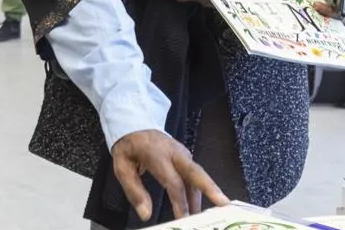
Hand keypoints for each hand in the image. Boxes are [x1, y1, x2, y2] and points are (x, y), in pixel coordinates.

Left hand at [111, 129, 228, 220]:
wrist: (134, 125)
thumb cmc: (128, 148)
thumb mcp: (122, 167)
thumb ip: (134, 191)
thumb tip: (145, 214)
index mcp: (157, 154)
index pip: (172, 180)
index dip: (179, 201)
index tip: (183, 218)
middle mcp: (174, 152)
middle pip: (195, 172)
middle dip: (210, 188)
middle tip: (223, 204)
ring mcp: (182, 153)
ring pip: (198, 174)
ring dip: (206, 194)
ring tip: (208, 215)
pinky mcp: (186, 156)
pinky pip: (195, 174)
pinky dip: (200, 190)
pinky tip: (198, 206)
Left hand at [313, 0, 344, 17]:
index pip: (344, 8)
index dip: (331, 9)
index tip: (319, 4)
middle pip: (336, 11)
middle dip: (323, 8)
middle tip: (313, 2)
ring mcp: (344, 0)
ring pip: (331, 9)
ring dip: (321, 4)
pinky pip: (328, 4)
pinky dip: (320, 0)